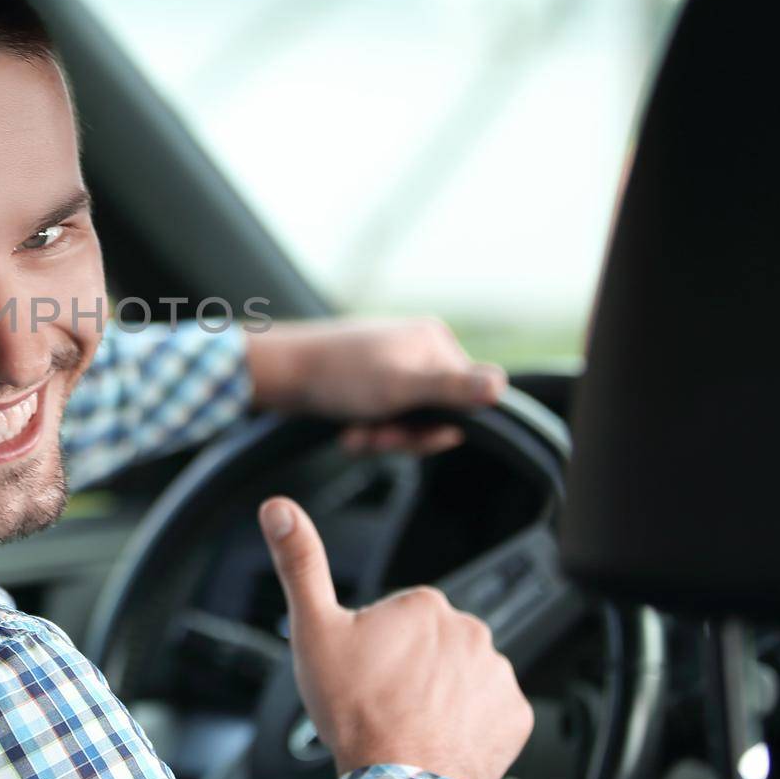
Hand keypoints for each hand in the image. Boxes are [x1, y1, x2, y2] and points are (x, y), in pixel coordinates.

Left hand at [249, 318, 507, 454]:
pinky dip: (368, 430)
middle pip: (437, 414)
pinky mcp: (371, 382)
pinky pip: (386, 418)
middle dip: (402, 435)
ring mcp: (394, 366)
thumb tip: (502, 387)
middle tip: (371, 436)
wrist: (277, 372)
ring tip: (354, 434)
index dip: (436, 429)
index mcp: (435, 341)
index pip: (466, 401)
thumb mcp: (400, 387)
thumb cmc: (338, 375)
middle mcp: (419, 350)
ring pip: (408, 421)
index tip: (402, 435)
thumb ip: (452, 390)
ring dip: (382, 437)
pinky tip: (347, 431)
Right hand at [257, 496, 532, 778]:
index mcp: (424, 605)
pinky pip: (491, 712)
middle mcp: (470, 630)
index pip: (400, 617)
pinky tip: (439, 736)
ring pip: (462, 677)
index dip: (376, 647)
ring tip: (410, 722)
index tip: (364, 672)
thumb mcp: (313, 630)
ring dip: (441, 695)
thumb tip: (279, 509)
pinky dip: (470, 724)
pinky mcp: (515, 716)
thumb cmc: (356, 711)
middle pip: (433, 646)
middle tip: (383, 699)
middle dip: (411, 668)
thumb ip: (300, 563)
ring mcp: (498, 674)